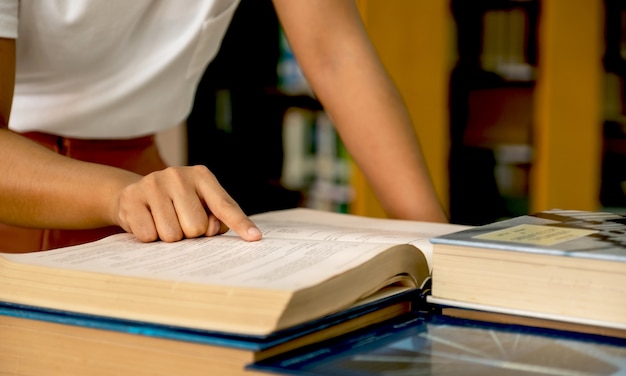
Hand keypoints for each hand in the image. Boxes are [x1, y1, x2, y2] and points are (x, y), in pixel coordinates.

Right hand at [114, 165, 261, 241]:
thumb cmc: (176, 205)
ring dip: (169, 237)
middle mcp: (178, 175)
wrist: (134, 195)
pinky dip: (149, 237)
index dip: (240, 224)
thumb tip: (213, 229)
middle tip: (179, 222)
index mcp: (202, 177)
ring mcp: (154, 184)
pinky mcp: (132, 198)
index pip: (225, 205)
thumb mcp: (200, 206)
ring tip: (162, 222)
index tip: (255, 237)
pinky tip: (147, 222)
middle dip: (190, 234)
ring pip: (172, 234)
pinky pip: (149, 236)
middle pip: (196, 227)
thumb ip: (215, 219)